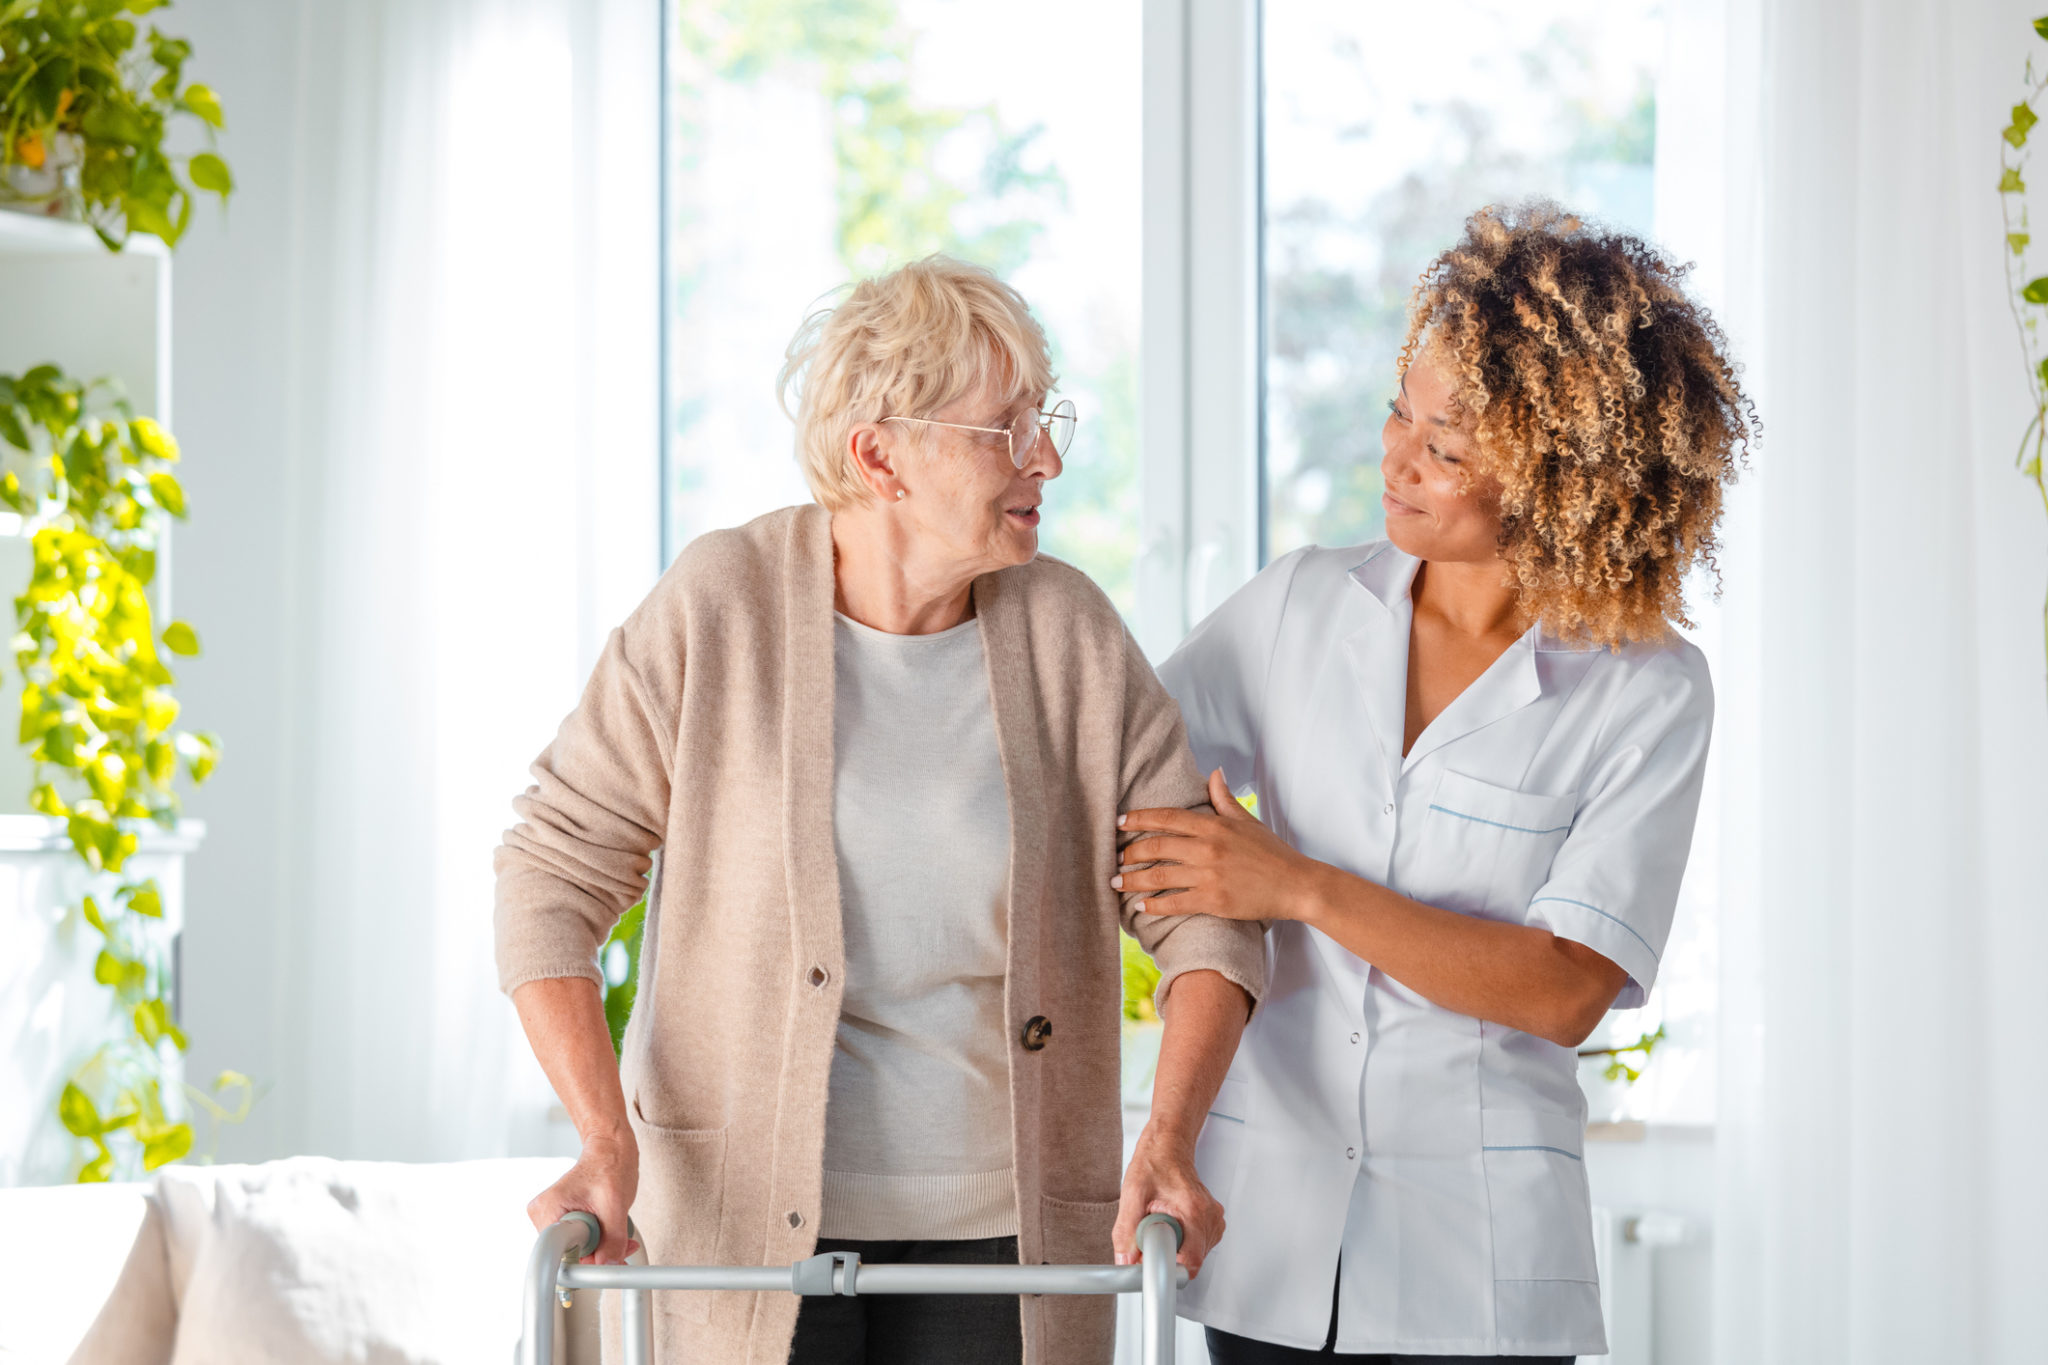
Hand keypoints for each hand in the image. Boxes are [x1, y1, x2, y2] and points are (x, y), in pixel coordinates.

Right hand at [526, 1133, 640, 1264]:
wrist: (610, 1148)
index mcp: (547, 1209)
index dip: (582, 1263)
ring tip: (616, 1225)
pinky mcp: (564, 1220)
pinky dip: (600, 1240)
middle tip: (621, 1243)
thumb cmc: (609, 1164)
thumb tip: (608, 1267)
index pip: (557, 1255)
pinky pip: (581, 1242)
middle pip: (569, 1255)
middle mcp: (544, 1215)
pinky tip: (610, 1226)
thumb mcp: (615, 1205)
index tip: (604, 1261)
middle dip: (598, 1254)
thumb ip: (612, 1241)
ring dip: (602, 1247)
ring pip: (578, 1251)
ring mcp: (553, 1218)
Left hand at [1112, 1127, 1224, 1276]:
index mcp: (1194, 1210)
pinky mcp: (1212, 1223)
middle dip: (1167, 1255)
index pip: (1190, 1262)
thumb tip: (1125, 1260)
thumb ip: (1127, 1230)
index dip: (1167, 1267)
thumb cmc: (1154, 1163)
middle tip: (1151, 1231)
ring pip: (1193, 1256)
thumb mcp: (1133, 1193)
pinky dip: (1181, 1242)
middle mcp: (1210, 1217)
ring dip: (1174, 1247)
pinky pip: (1197, 1247)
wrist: (1169, 1146)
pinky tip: (1171, 1222)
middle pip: (1190, 1261)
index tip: (1152, 1260)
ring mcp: (1214, 1220)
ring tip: (1162, 1221)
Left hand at [1116, 769, 1316, 922]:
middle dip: (1130, 853)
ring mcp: (1209, 876)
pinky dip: (1154, 905)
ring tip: (1116, 882)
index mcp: (1213, 826)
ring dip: (1133, 881)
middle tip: (1114, 858)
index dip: (1139, 819)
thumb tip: (1214, 773)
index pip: (1167, 818)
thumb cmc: (1272, 853)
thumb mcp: (1247, 820)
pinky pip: (1175, 903)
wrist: (1296, 884)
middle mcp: (1207, 848)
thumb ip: (1224, 799)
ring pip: (1160, 877)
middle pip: (1156, 847)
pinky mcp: (1213, 901)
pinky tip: (1140, 906)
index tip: (1119, 822)